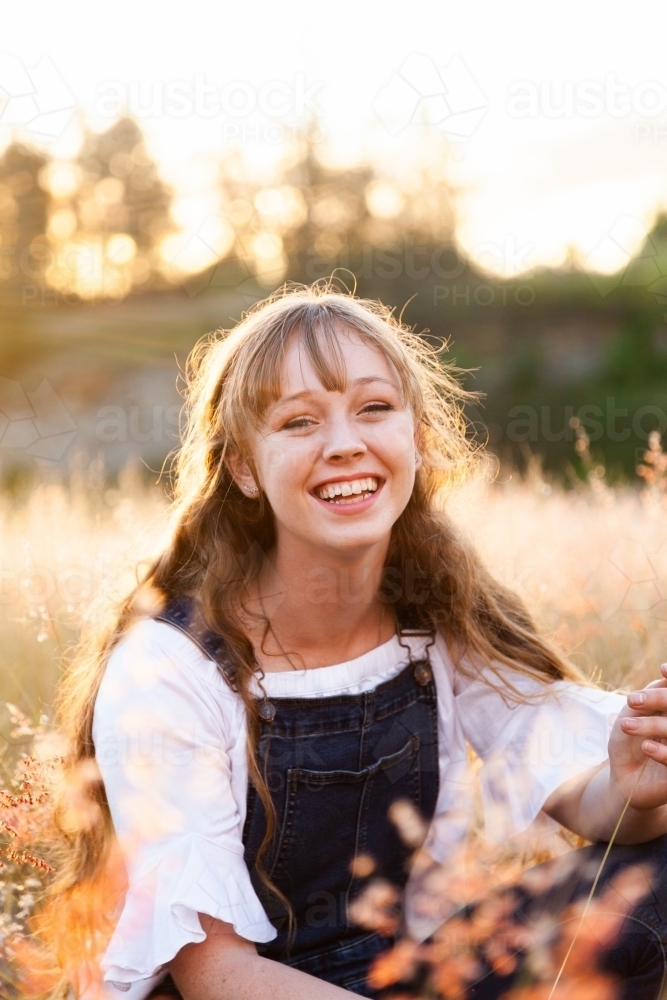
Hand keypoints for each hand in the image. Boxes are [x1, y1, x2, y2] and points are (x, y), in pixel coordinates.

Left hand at [608, 664, 666, 811]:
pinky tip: (646, 747)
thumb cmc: (628, 741)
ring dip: (652, 726)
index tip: (663, 670)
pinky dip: (664, 752)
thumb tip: (665, 675)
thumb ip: (651, 694)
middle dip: (659, 699)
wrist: (623, 778)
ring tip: (626, 726)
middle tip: (632, 701)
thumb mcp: (633, 714)